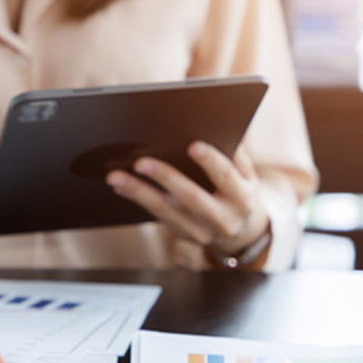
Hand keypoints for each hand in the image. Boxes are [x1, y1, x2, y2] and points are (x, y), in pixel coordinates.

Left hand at [105, 141, 268, 257]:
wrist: (240, 233)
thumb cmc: (238, 191)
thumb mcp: (246, 174)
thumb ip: (234, 153)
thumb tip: (213, 127)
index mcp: (242, 198)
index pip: (226, 176)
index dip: (210, 161)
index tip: (193, 145)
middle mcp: (223, 219)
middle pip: (191, 197)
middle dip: (165, 177)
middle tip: (141, 162)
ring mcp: (202, 231)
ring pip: (166, 211)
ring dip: (139, 192)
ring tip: (116, 177)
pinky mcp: (183, 235)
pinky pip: (157, 215)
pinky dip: (137, 199)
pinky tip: (121, 187)